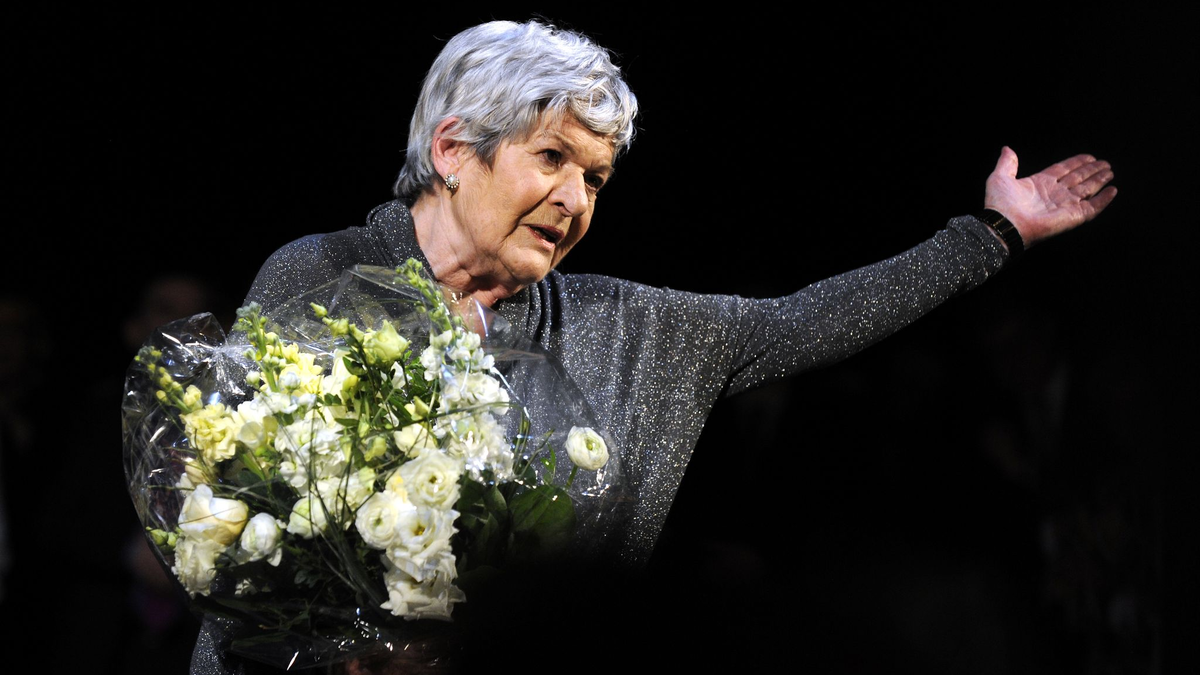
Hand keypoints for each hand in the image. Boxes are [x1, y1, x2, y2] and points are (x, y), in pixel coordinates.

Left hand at [984, 146, 1116, 246]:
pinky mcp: (1074, 216)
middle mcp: (1055, 193)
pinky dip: (1104, 200)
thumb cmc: (1000, 204)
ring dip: (1099, 180)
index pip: (1064, 169)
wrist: (1005, 225)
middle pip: (1078, 178)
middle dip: (1092, 170)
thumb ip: (1007, 163)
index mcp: (1040, 183)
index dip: (1076, 162)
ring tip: (1110, 171)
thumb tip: (1007, 149)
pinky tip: (1113, 190)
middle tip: (1105, 163)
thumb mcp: (999, 177)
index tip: (1089, 156)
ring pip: (1087, 189)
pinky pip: (1093, 207)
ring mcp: (1065, 205)